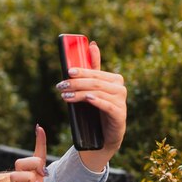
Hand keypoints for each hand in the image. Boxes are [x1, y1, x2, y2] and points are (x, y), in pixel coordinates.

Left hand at [57, 41, 126, 170]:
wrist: (104, 136)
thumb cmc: (97, 109)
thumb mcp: (93, 88)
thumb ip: (93, 68)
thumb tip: (92, 44)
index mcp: (114, 79)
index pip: (96, 72)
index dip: (82, 70)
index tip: (67, 71)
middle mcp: (120, 88)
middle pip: (95, 82)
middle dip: (76, 83)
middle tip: (60, 86)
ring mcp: (121, 102)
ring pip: (98, 93)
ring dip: (79, 93)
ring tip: (64, 96)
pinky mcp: (119, 115)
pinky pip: (107, 105)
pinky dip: (96, 101)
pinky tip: (87, 98)